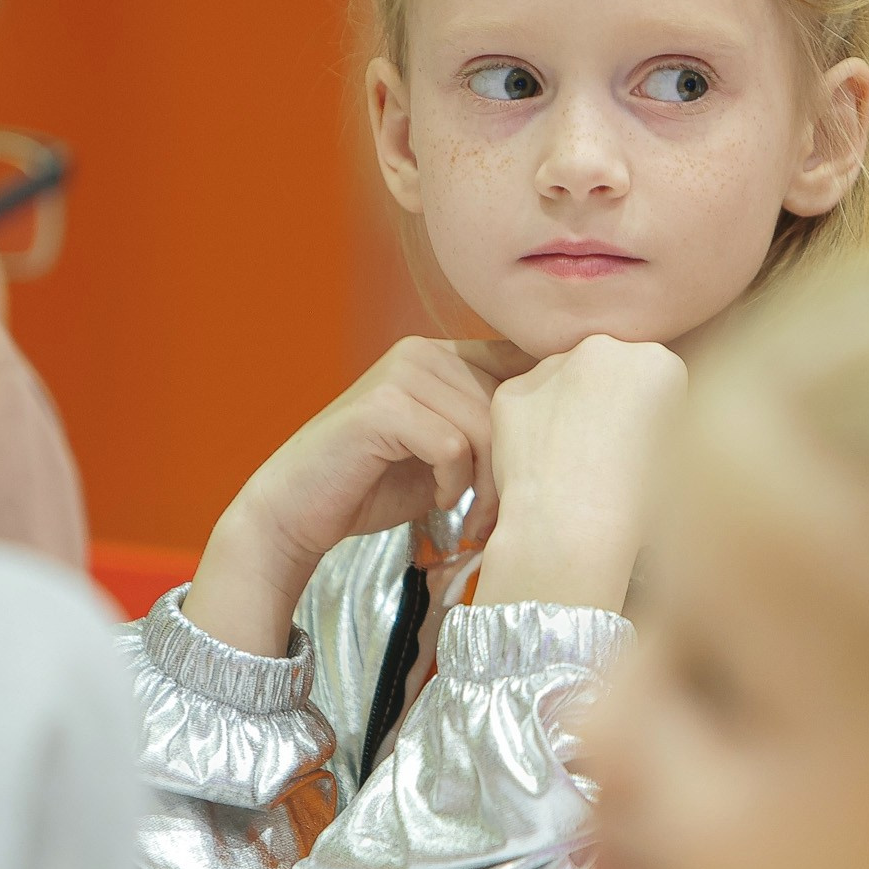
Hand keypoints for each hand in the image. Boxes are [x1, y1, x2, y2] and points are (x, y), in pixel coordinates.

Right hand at [188, 337, 531, 655]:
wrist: (300, 507)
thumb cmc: (379, 484)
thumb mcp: (449, 454)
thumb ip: (490, 432)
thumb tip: (568, 434)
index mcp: (445, 354)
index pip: (523, 365)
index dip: (550, 413)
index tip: (560, 466)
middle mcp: (424, 351)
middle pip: (510, 401)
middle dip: (518, 465)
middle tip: (503, 513)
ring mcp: (401, 373)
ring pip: (485, 424)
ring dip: (489, 482)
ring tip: (475, 516)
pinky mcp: (382, 406)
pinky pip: (452, 444)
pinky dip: (454, 482)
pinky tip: (442, 501)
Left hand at [478, 334, 687, 616]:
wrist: (573, 529)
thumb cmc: (639, 505)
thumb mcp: (681, 459)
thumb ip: (668, 423)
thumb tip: (652, 421)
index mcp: (658, 362)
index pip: (657, 378)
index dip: (652, 415)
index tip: (646, 447)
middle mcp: (604, 349)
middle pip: (609, 369)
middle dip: (609, 399)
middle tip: (607, 452)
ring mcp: (551, 366)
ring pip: (565, 382)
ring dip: (570, 409)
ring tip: (573, 463)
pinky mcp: (511, 391)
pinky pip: (528, 404)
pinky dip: (533, 427)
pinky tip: (542, 464)